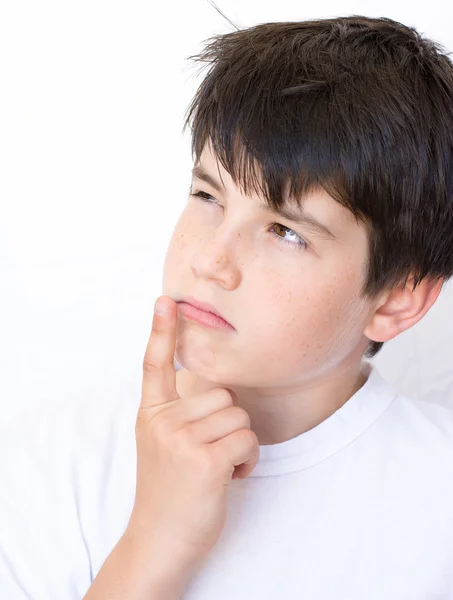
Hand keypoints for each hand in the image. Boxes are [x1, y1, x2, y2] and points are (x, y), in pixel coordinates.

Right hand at [127, 295, 259, 573]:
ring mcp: (181, 439)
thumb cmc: (169, 490)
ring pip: (239, 417)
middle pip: (222, 395)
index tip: (165, 300)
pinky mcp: (204, 460)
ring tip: (215, 468)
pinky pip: (248, 440)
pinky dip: (247, 461)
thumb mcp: (161, 444)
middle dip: (227, 424)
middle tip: (207, 455)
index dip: (161, 330)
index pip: (155, 364)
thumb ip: (177, 413)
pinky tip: (227, 478)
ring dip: (239, 445)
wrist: (160, 540)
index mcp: (151, 413)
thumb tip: (214, 389)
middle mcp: (162, 421)